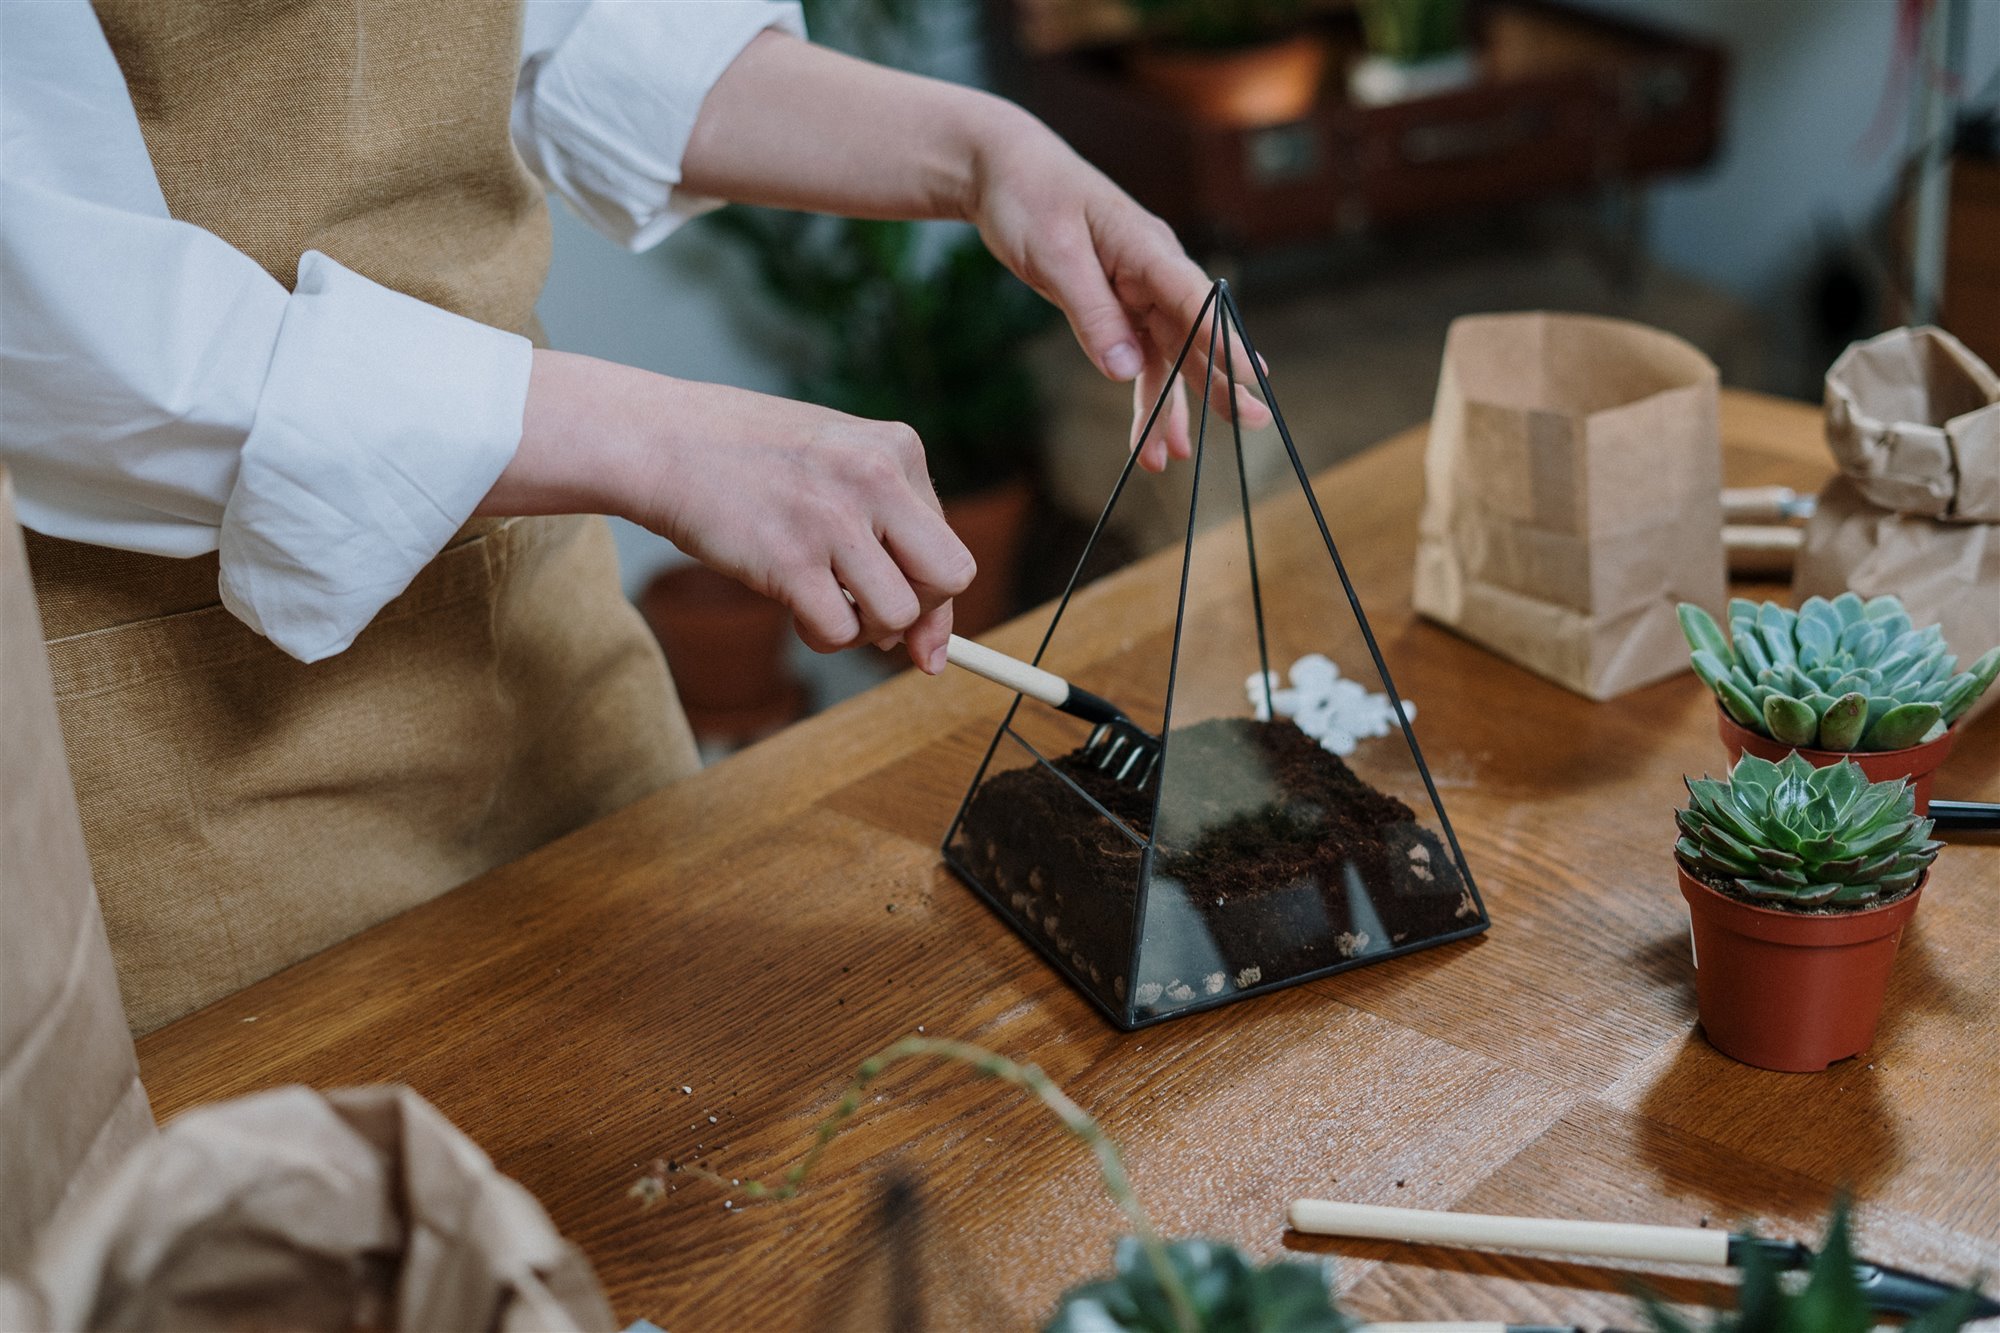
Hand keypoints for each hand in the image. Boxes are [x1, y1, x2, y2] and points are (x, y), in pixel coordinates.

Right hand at [482, 351, 973, 672]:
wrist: (663, 440)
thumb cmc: (749, 460)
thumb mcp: (836, 469)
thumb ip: (890, 537)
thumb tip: (932, 650)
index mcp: (898, 447)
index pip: (949, 544)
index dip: (931, 594)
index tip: (914, 624)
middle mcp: (876, 477)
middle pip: (950, 578)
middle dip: (918, 611)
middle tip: (871, 609)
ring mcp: (834, 518)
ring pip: (899, 614)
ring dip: (866, 629)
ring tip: (825, 604)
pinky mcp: (790, 559)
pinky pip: (840, 631)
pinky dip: (823, 636)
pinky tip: (796, 610)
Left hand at [965, 105, 1271, 471]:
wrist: (1003, 170)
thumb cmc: (1030, 198)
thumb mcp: (1055, 255)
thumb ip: (1092, 313)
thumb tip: (1125, 370)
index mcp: (1147, 248)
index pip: (1198, 300)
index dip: (1228, 342)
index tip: (1256, 379)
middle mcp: (1153, 271)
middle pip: (1195, 334)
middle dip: (1222, 382)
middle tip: (1254, 424)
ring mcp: (1138, 289)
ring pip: (1167, 356)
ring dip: (1170, 406)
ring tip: (1169, 458)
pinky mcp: (1117, 304)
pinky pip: (1139, 356)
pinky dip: (1141, 394)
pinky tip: (1146, 435)